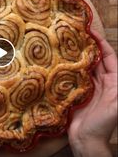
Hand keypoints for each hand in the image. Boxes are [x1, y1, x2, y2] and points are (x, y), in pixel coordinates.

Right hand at [68, 31, 116, 156]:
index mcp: (113, 81)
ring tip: (66, 44)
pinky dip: (67, 67)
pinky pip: (72, 75)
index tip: (91, 31)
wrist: (86, 139)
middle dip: (86, 46)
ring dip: (76, 55)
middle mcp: (100, 80)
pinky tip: (59, 60)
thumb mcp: (116, 105)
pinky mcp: (75, 90)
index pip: (108, 57)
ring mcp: (87, 85)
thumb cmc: (103, 124)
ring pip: (82, 65)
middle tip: (74, 34)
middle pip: (94, 59)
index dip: (101, 43)